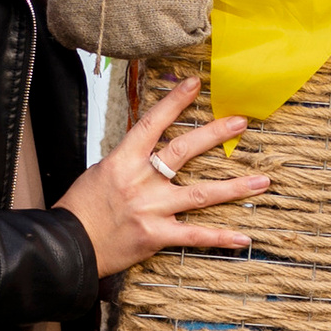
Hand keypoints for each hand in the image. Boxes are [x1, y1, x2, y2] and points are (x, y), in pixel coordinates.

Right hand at [54, 75, 271, 275]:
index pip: (153, 123)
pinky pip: (194, 236)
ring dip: (235, 188)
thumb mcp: (100, 173)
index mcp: (123, 161)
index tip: (195, 84)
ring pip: (201, 195)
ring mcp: (151, 209)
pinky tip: (243, 236)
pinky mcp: (156, 236)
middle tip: (240, 122)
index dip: (174, 101)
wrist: (67, 246)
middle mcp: (140, 181)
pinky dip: (220, 238)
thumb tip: (148, 148)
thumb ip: (129, 161)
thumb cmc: (80, 209)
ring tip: (262, 182)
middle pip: (183, 151)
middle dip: (215, 134)